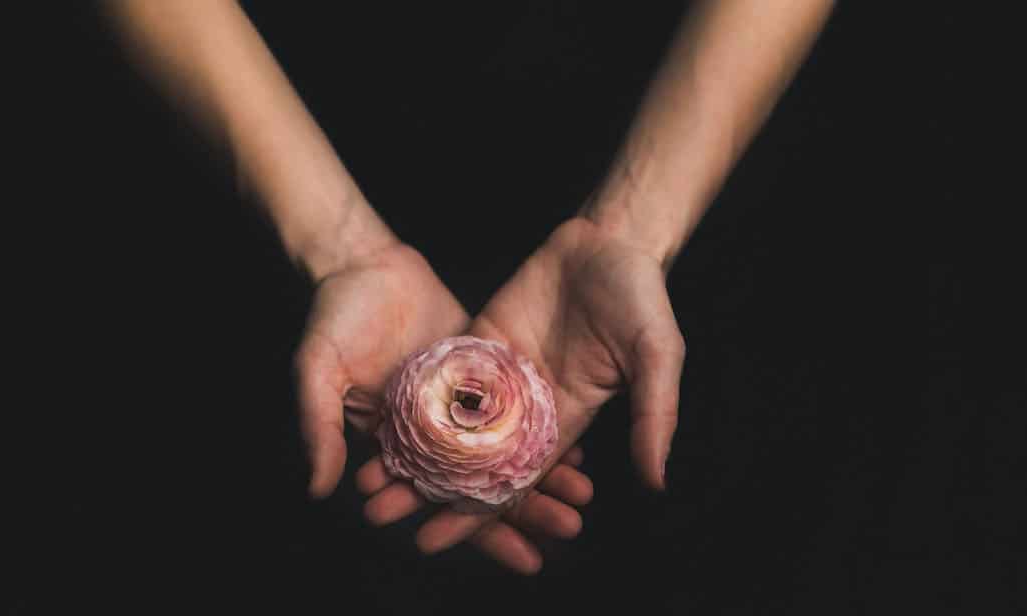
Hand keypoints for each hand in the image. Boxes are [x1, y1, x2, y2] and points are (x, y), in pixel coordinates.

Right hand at [294, 241, 595, 572]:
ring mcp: (460, 401)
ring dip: (544, 476)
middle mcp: (433, 431)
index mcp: (397, 443)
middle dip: (527, 512)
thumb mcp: (316, 370)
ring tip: (582, 497)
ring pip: (507, 450)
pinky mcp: (482, 368)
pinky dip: (545, 428)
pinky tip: (580, 447)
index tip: (524, 558)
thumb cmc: (333, 316)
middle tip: (567, 529)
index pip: (440, 501)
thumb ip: (317, 425)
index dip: (478, 532)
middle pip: (485, 484)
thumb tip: (318, 488)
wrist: (364, 260)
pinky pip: (518, 405)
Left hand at [396, 216, 685, 556]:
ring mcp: (501, 372)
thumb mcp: (658, 356)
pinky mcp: (481, 339)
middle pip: (470, 459)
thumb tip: (656, 481)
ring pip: (449, 420)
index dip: (474, 513)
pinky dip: (413, 397)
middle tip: (379, 513)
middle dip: (429, 488)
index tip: (432, 540)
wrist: (610, 240)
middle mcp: (527, 404)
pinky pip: (444, 372)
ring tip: (368, 475)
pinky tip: (378, 417)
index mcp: (565, 419)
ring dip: (411, 448)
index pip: (512, 479)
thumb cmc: (642, 298)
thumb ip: (654, 415)